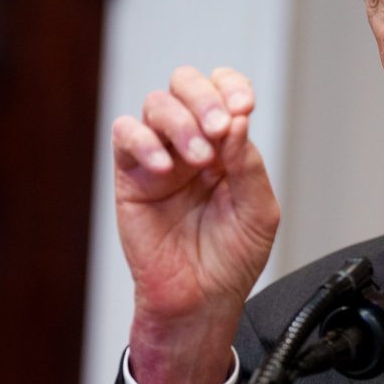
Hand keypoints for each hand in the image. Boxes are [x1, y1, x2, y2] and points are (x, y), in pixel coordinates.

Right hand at [111, 66, 279, 383]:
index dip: (232, 87)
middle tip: (219, 127)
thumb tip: (236, 121)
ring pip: (156, 105)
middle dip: (204, 97)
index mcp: (227, 146)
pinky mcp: (131, 176)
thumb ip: (249, 164)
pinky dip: (143, 142)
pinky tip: (165, 169)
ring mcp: (160, 156)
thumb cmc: (231, 259)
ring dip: (181, 123)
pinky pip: (125, 136)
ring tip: (198, 159)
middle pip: (186, 85)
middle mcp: (192, 143)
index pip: (224, 91)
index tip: (244, 107)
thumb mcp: (259, 211)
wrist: (201, 299)